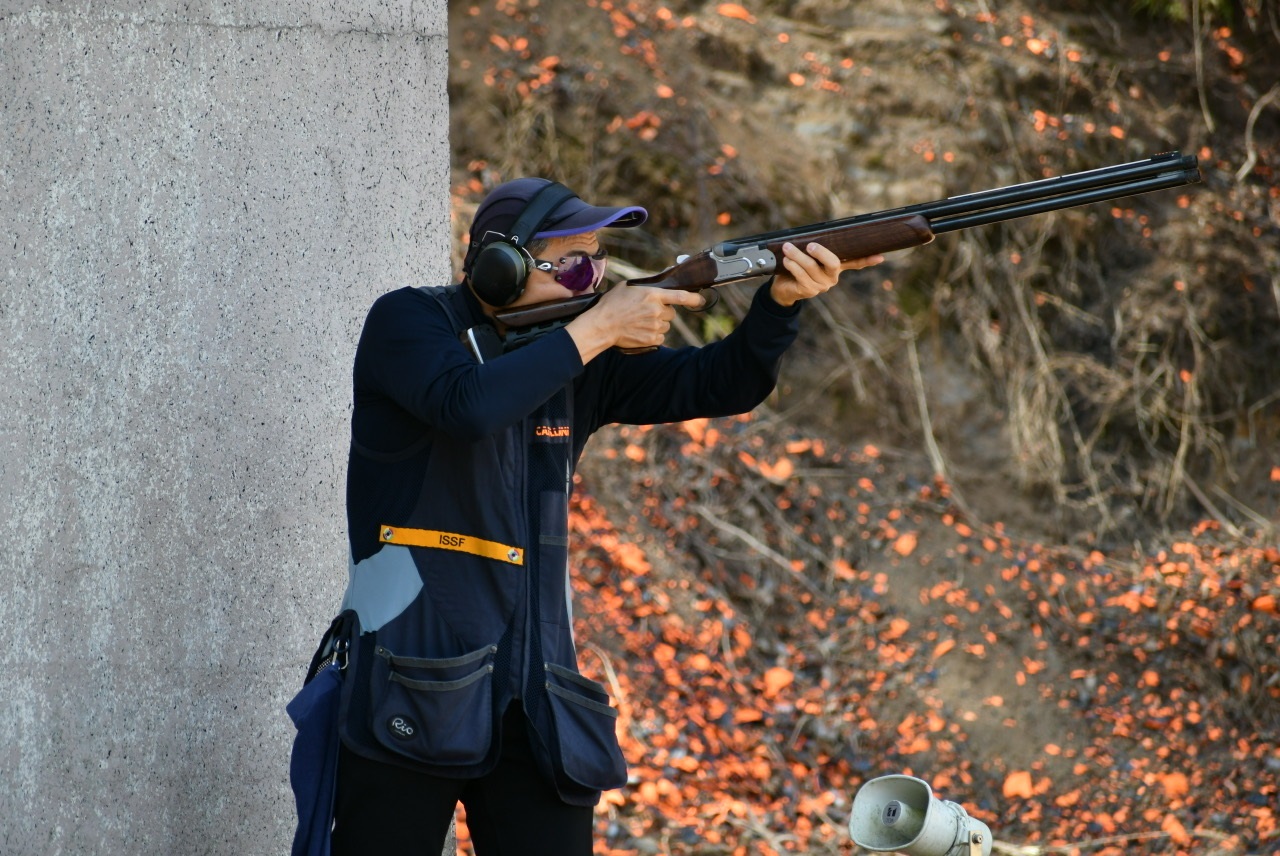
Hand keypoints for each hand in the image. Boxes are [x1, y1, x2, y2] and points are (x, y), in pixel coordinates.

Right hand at [566, 285, 705, 362]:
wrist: (601, 325)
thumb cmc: (612, 304)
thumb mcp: (628, 286)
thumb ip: (647, 282)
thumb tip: (664, 275)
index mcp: (653, 295)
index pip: (680, 296)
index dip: (694, 298)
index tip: (701, 300)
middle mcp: (656, 311)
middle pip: (671, 313)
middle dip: (663, 312)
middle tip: (647, 312)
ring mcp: (655, 326)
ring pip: (666, 325)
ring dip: (657, 324)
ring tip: (640, 322)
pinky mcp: (651, 339)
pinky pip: (660, 337)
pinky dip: (653, 335)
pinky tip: (640, 331)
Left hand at [769, 242, 884, 307]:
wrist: (783, 288)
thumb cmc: (797, 266)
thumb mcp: (808, 256)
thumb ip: (815, 247)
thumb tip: (813, 233)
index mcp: (836, 267)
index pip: (855, 263)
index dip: (867, 260)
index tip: (880, 257)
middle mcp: (832, 277)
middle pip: (833, 263)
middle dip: (821, 252)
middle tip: (810, 245)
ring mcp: (821, 285)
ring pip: (812, 267)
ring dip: (798, 256)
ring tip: (787, 247)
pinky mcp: (809, 291)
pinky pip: (801, 276)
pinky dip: (793, 266)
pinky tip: (787, 260)